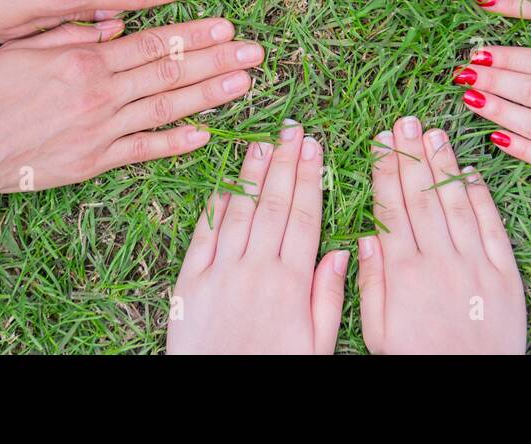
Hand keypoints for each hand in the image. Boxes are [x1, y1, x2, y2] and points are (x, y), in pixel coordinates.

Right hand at [0, 17, 263, 213]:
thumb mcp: (23, 48)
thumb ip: (72, 34)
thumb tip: (115, 23)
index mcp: (84, 60)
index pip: (153, 42)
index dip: (193, 33)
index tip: (226, 23)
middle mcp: (100, 94)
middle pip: (171, 71)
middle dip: (218, 58)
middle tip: (255, 50)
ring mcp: (101, 131)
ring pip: (167, 108)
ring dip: (211, 94)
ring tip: (246, 82)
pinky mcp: (93, 163)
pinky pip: (144, 151)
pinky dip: (176, 142)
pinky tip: (206, 135)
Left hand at [166, 122, 347, 353]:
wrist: (221, 400)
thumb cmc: (275, 371)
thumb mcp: (316, 345)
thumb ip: (327, 297)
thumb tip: (339, 252)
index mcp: (291, 282)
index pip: (304, 215)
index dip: (309, 178)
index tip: (314, 147)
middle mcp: (256, 269)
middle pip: (274, 205)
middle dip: (285, 163)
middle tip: (292, 129)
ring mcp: (220, 273)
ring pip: (240, 212)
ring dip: (252, 175)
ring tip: (262, 144)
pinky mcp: (191, 283)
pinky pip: (203, 237)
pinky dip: (214, 208)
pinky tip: (224, 185)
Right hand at [358, 116, 525, 353]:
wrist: (472, 387)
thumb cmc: (419, 361)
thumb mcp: (378, 333)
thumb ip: (371, 284)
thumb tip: (366, 238)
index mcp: (404, 273)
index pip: (392, 208)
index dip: (385, 171)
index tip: (380, 141)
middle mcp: (439, 261)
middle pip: (421, 197)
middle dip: (411, 156)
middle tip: (404, 123)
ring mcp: (475, 265)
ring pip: (455, 204)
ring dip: (443, 166)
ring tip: (433, 133)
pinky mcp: (505, 274)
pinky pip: (492, 227)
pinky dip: (481, 197)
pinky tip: (470, 172)